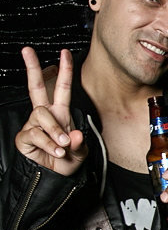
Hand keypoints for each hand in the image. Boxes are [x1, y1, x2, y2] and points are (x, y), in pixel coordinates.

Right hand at [15, 47, 87, 175]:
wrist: (54, 179)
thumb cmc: (66, 162)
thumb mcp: (80, 153)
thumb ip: (80, 143)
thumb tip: (75, 135)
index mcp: (60, 113)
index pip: (62, 88)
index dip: (64, 70)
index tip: (65, 53)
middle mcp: (45, 115)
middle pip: (35, 86)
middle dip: (32, 67)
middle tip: (27, 50)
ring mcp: (33, 125)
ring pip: (42, 116)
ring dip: (55, 131)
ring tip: (63, 146)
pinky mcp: (24, 137)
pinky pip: (36, 134)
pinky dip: (49, 144)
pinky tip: (55, 152)